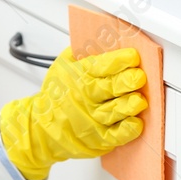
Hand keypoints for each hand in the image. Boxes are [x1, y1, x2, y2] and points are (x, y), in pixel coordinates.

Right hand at [0, 47, 146, 179]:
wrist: (41, 126)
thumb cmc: (57, 94)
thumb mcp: (63, 67)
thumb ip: (83, 54)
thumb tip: (107, 41)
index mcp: (78, 76)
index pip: (100, 66)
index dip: (117, 61)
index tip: (132, 57)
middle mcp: (85, 97)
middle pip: (107, 88)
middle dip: (125, 81)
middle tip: (138, 77)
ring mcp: (91, 119)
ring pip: (112, 112)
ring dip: (127, 106)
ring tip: (139, 101)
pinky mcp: (98, 138)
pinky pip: (113, 135)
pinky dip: (126, 131)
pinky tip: (136, 124)